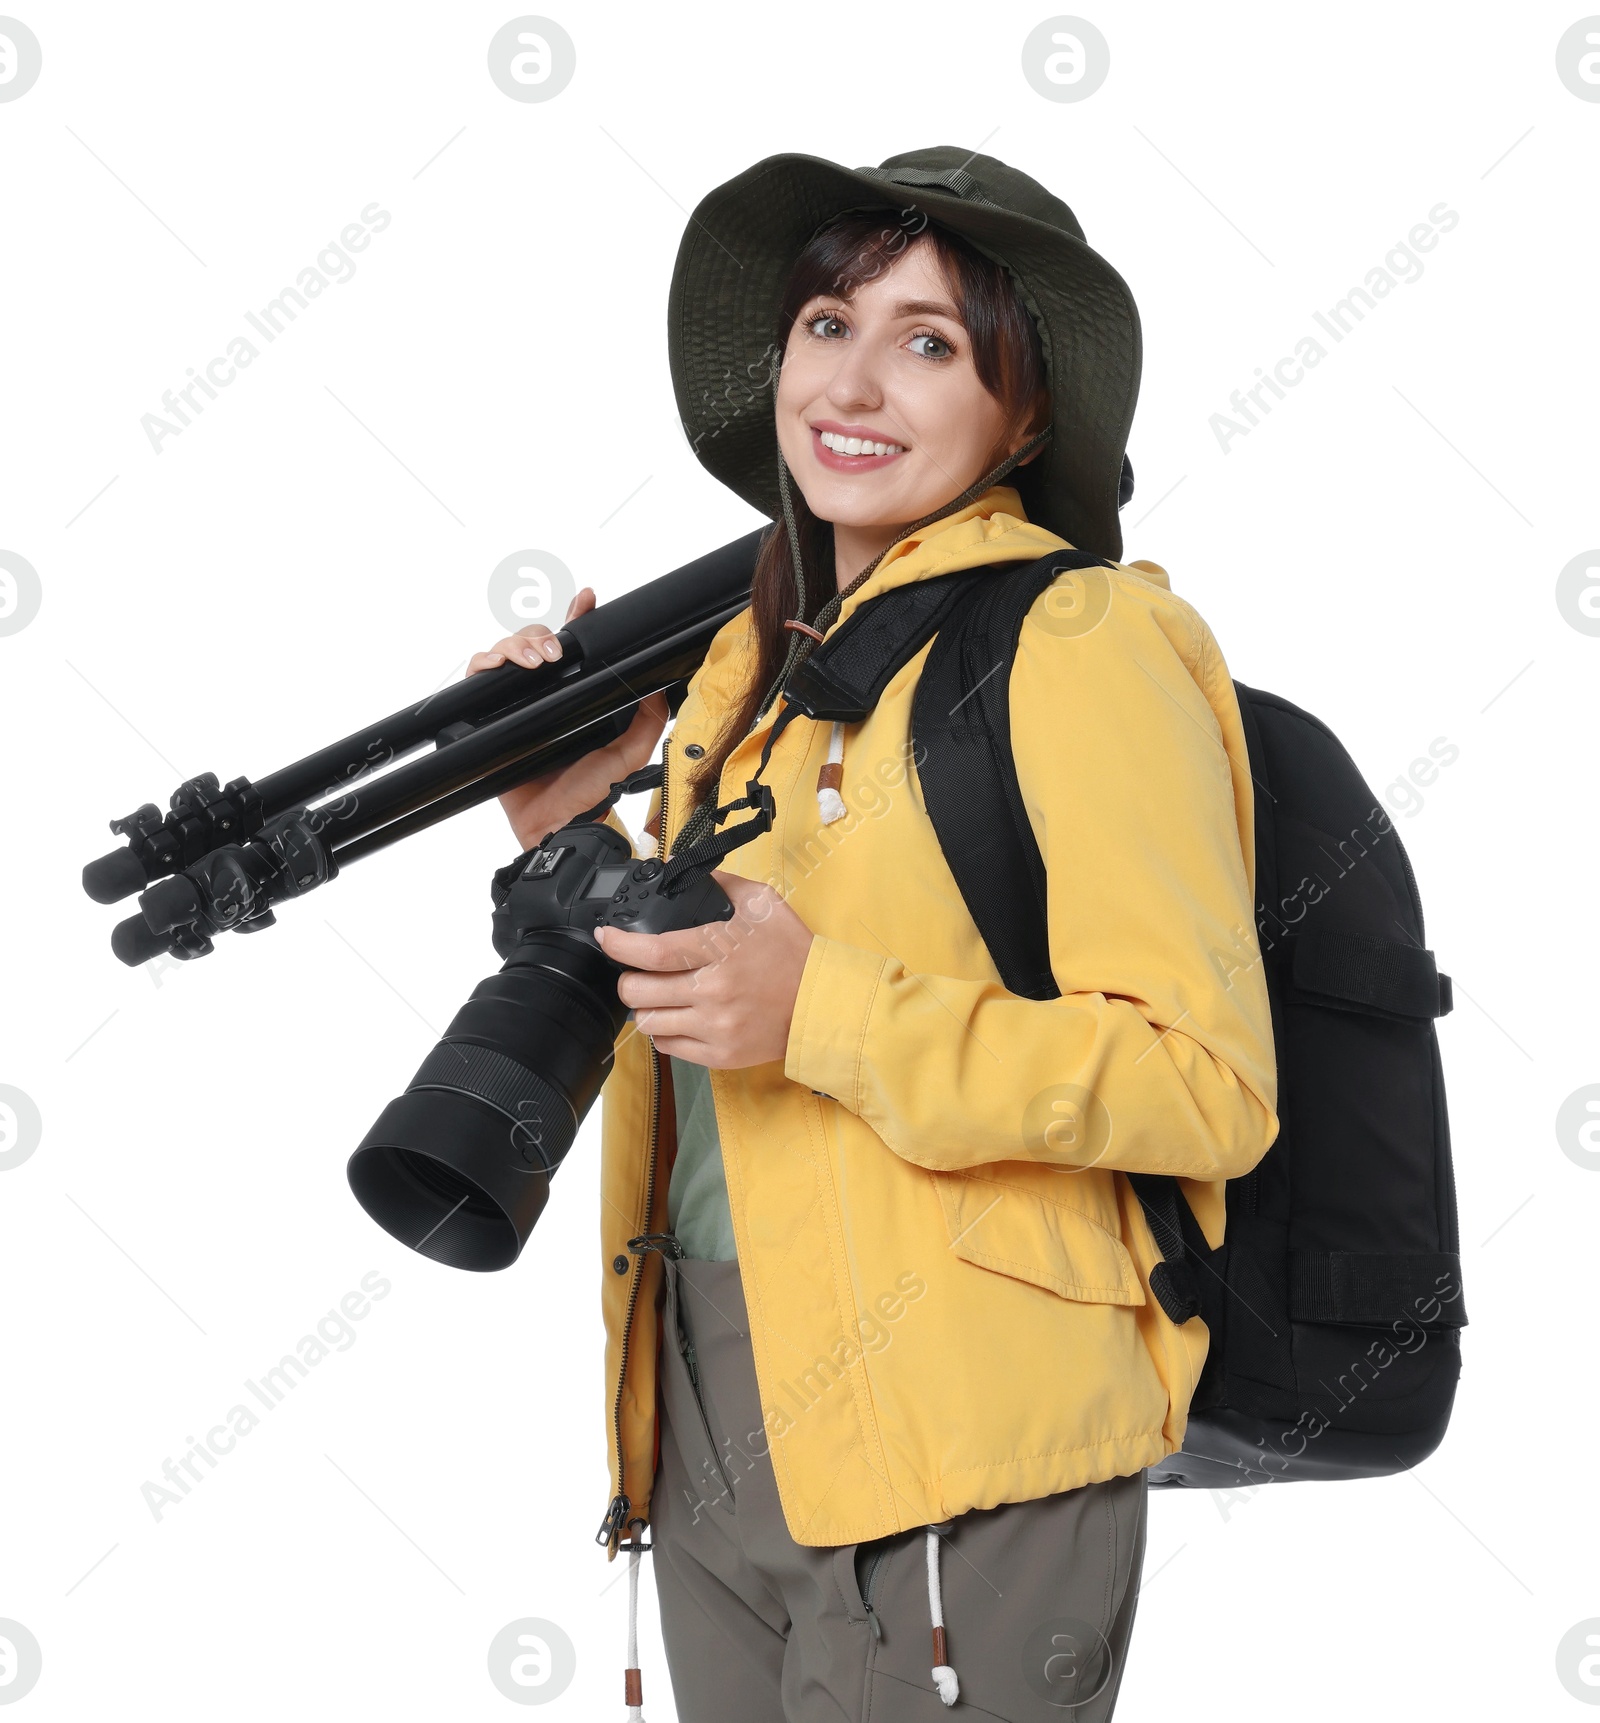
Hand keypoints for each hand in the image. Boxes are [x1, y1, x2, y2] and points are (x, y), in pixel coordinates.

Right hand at [468, 587, 667, 849]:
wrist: (558, 824)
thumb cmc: (588, 793)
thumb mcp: (629, 753)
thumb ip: (647, 722)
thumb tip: (658, 688)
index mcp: (575, 697)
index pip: (573, 648)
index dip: (576, 619)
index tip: (586, 600)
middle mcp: (544, 697)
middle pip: (534, 643)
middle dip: (542, 635)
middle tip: (556, 653)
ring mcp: (516, 705)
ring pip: (505, 653)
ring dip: (518, 646)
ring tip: (537, 662)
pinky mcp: (489, 717)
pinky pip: (477, 678)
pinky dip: (486, 664)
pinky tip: (504, 668)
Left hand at [594, 872, 814, 1067]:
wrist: (823, 1004)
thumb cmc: (793, 952)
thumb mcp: (762, 903)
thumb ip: (719, 885)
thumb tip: (679, 872)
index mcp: (720, 951)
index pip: (653, 951)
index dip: (619, 944)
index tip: (608, 937)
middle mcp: (713, 992)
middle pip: (638, 992)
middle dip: (629, 979)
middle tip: (638, 971)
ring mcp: (715, 1028)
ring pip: (649, 1023)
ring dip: (647, 1007)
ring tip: (660, 995)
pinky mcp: (720, 1055)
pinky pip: (669, 1048)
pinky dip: (666, 1032)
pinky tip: (679, 1016)